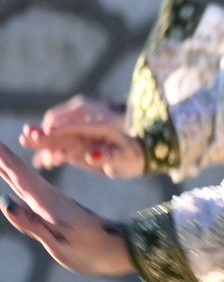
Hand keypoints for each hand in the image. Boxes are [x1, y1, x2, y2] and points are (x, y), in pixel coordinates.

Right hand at [0, 143, 136, 275]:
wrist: (120, 250)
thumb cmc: (93, 251)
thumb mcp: (61, 242)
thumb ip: (33, 223)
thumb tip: (4, 202)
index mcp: (50, 203)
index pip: (21, 177)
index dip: (5, 161)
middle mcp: (51, 199)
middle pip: (21, 174)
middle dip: (4, 158)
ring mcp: (53, 203)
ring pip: (25, 182)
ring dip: (9, 168)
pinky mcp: (56, 210)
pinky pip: (31, 193)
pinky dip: (18, 184)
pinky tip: (11, 184)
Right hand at [21, 97, 145, 178]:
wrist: (138, 156)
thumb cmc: (133, 159)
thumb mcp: (124, 160)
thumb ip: (108, 158)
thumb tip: (90, 156)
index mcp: (104, 124)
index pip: (79, 125)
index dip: (63, 129)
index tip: (47, 133)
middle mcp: (90, 121)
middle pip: (63, 123)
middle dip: (46, 132)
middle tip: (29, 138)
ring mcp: (82, 127)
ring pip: (58, 130)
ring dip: (45, 139)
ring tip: (33, 149)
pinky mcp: (76, 135)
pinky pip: (59, 138)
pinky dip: (50, 147)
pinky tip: (44, 159)